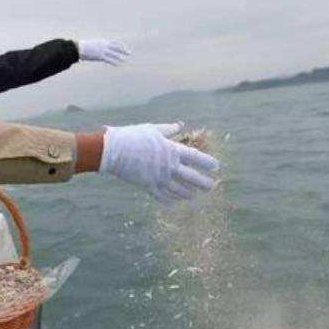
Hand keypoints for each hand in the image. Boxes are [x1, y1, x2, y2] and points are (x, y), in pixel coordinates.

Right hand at [76, 39, 130, 65]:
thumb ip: (99, 46)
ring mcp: (103, 50)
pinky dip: (114, 62)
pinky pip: (109, 59)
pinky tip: (119, 64)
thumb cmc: (84, 46)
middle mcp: (104, 45)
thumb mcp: (94, 44)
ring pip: (114, 54)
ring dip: (120, 57)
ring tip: (126, 59)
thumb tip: (101, 48)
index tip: (125, 47)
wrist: (79, 48)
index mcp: (103, 41)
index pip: (115, 42)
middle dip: (124, 50)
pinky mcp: (100, 56)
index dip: (121, 45)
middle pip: (116, 48)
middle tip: (130, 53)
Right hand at [99, 123, 219, 202]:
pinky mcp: (148, 186)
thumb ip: (169, 129)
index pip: (196, 158)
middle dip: (204, 183)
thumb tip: (180, 126)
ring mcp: (159, 178)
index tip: (216, 167)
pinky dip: (171, 200)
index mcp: (172, 150)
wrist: (112, 150)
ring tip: (197, 195)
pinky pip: (163, 197)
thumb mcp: (153, 129)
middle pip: (192, 178)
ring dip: (190, 194)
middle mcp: (169, 166)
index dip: (207, 163)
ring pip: (180, 190)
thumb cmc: (132, 136)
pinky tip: (177, 202)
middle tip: (213, 186)